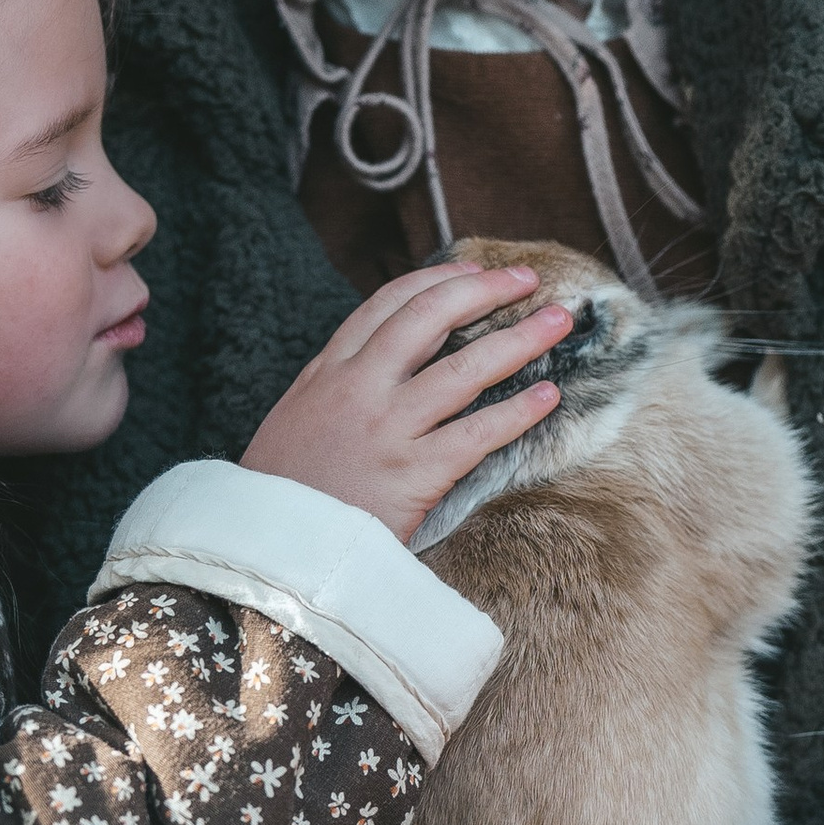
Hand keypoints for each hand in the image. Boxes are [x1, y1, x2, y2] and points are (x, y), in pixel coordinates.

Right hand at [241, 262, 567, 541]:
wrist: (266, 554)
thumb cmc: (282, 494)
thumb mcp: (296, 421)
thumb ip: (336, 387)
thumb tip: (381, 366)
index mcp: (327, 372)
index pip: (388, 305)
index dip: (438, 281)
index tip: (476, 270)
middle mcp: (357, 389)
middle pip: (430, 318)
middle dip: (485, 290)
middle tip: (527, 280)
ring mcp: (386, 429)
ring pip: (464, 368)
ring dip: (519, 339)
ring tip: (557, 322)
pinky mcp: (412, 475)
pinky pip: (477, 433)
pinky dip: (518, 412)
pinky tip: (548, 396)